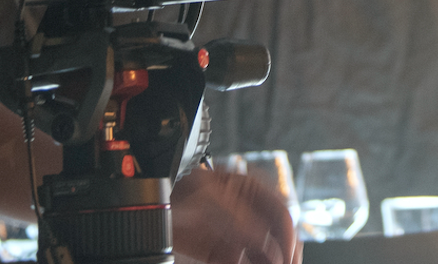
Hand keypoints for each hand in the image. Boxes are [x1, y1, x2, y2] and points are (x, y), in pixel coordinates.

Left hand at [172, 166, 300, 263]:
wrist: (149, 198)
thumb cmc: (176, 182)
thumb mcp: (209, 195)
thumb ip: (237, 217)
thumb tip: (262, 240)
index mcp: (249, 189)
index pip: (281, 212)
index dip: (288, 236)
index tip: (287, 258)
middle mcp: (245, 211)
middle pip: (275, 236)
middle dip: (283, 255)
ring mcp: (232, 232)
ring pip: (260, 254)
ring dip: (266, 262)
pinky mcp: (217, 250)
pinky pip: (238, 262)